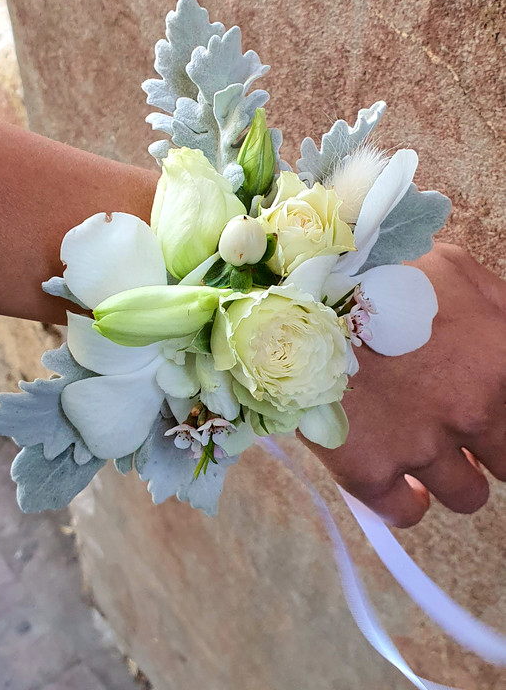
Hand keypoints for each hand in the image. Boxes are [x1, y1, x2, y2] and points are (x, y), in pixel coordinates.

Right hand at [300, 243, 505, 526]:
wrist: (295, 294)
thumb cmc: (374, 272)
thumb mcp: (452, 268)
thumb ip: (497, 307)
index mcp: (500, 361)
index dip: (502, 417)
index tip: (489, 419)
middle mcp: (471, 411)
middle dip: (485, 448)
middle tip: (453, 423)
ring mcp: (420, 446)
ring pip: (466, 495)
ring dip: (451, 476)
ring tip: (424, 448)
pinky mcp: (368, 468)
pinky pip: (405, 512)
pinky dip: (406, 502)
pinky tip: (401, 484)